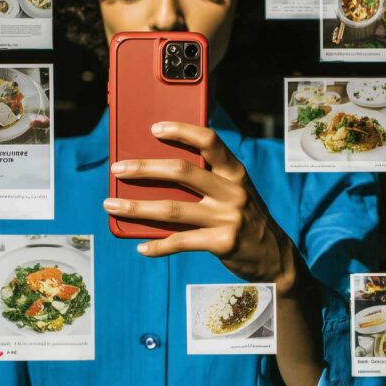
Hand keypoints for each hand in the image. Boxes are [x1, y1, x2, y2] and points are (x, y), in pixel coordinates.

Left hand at [103, 121, 297, 287]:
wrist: (275, 257)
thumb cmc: (245, 218)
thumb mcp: (234, 193)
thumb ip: (207, 182)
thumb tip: (155, 176)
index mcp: (235, 173)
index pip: (208, 141)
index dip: (181, 131)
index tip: (154, 128)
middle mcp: (233, 191)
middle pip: (181, 172)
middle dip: (144, 168)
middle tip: (117, 169)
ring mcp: (229, 218)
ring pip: (173, 208)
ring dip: (137, 207)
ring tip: (111, 206)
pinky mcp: (223, 243)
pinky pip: (181, 242)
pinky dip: (158, 245)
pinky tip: (141, 246)